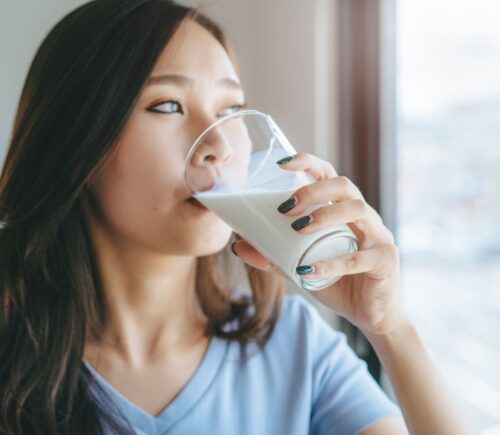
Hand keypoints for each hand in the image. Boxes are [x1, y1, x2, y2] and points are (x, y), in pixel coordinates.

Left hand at [231, 153, 407, 335]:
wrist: (369, 315)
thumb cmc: (337, 282)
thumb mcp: (299, 267)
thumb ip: (272, 256)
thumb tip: (237, 245)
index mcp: (343, 211)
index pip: (329, 175)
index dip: (309, 163)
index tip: (281, 164)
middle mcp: (364, 217)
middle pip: (344, 186)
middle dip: (313, 190)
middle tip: (285, 208)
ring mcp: (378, 236)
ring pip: (357, 210)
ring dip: (325, 215)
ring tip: (298, 228)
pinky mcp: (385, 260)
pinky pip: (359, 258)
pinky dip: (331, 263)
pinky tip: (308, 270)